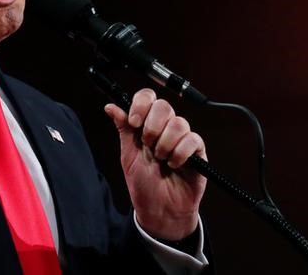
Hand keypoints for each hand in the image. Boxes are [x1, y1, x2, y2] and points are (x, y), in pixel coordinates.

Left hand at [104, 88, 206, 240]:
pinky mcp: (198, 152)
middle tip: (148, 145)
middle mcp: (165, 128)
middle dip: (152, 126)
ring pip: (179, 122)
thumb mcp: (128, 155)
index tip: (134, 122)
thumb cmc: (143, 183)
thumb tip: (110, 106)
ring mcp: (182, 139)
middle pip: (164, 106)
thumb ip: (123, 129)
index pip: (148, 97)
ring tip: (161, 159)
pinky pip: (192, 140)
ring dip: (165, 143)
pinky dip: (180, 153)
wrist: (159, 210)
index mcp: (147, 124)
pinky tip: (174, 165)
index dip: (141, 104)